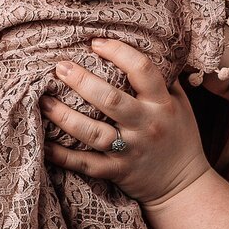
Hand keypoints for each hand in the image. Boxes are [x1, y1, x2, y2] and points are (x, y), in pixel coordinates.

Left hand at [41, 38, 209, 207]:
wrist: (184, 185)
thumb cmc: (179, 137)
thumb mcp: (180, 104)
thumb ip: (163, 79)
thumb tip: (148, 45)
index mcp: (162, 104)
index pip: (142, 70)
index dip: (118, 52)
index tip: (96, 43)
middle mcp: (146, 126)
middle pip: (111, 100)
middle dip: (82, 81)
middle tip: (60, 67)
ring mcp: (130, 150)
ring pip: (93, 133)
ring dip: (65, 117)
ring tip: (45, 101)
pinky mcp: (117, 172)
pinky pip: (85, 164)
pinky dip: (63, 155)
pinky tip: (44, 142)